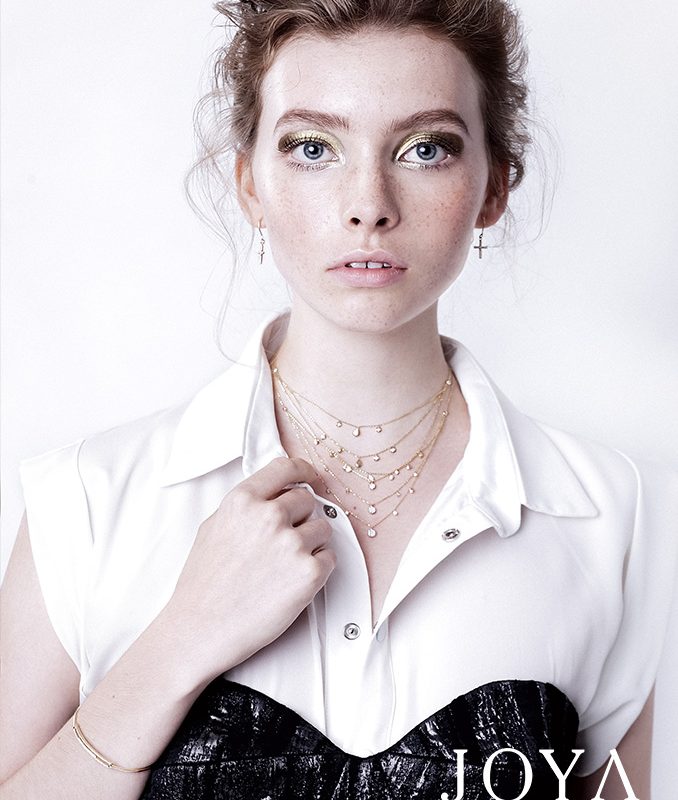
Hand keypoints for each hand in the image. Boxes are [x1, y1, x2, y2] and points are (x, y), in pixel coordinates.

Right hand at [161, 456, 334, 687]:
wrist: (200, 629)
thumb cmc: (204, 583)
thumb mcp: (214, 527)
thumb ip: (246, 506)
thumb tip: (275, 494)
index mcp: (243, 500)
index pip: (285, 468)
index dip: (303, 471)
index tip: (310, 478)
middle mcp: (269, 516)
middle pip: (307, 500)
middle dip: (300, 518)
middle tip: (283, 543)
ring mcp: (292, 544)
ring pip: (322, 528)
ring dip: (311, 543)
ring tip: (283, 567)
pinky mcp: (309, 573)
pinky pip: (329, 558)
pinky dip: (318, 568)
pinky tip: (291, 581)